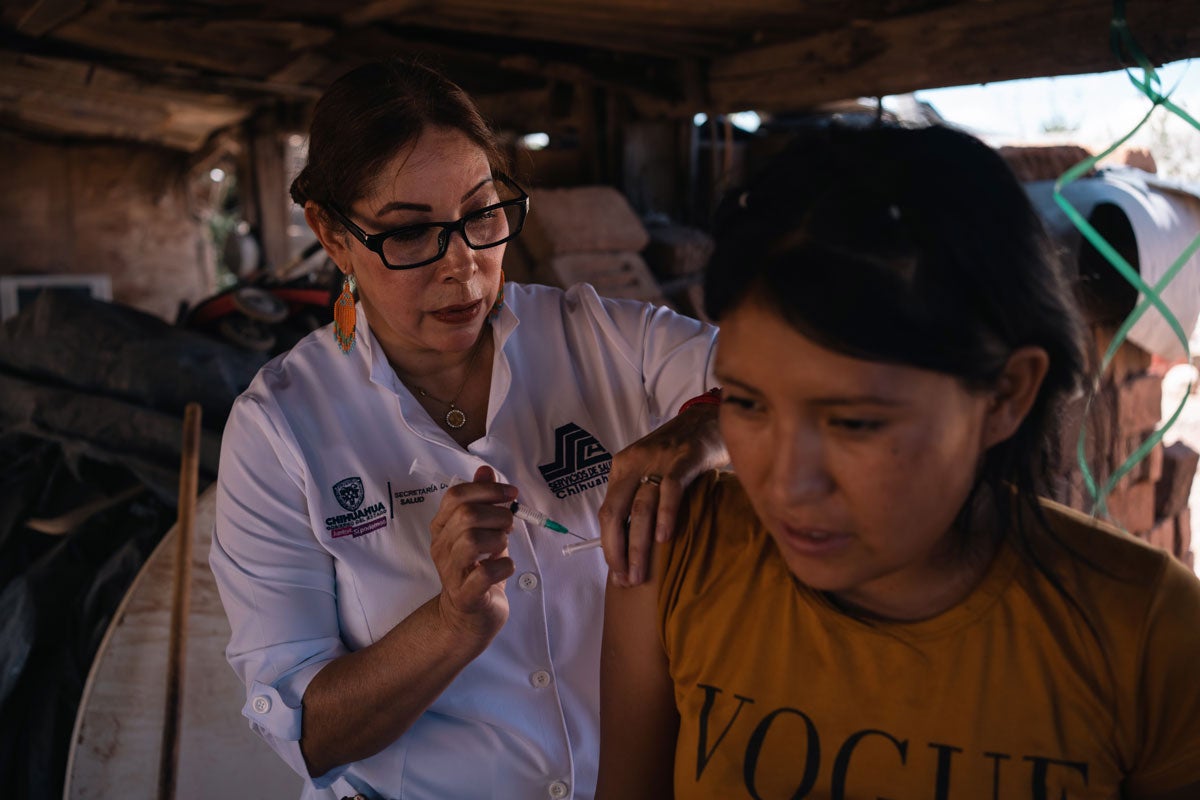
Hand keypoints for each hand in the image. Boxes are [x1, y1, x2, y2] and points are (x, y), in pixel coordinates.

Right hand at [429, 465, 517, 641]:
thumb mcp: (481, 531)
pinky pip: (485, 574)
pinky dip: (503, 566)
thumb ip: (482, 501)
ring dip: (498, 538)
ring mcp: (451, 573)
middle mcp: (442, 548)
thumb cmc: (477, 569)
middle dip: (497, 514)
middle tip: (509, 525)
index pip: (456, 496)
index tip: (511, 494)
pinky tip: (506, 566)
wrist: (467, 617)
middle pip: (465, 515)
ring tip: (503, 546)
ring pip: (470, 541)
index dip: (487, 489)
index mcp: (443, 528)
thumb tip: (485, 470)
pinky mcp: (466, 596)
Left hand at [598, 402, 727, 586]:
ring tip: (641, 573)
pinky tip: (665, 540)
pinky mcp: (684, 458)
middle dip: (617, 551)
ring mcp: (659, 460)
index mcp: (621, 467)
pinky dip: (666, 516)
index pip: (607, 512)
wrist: (708, 418)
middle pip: (616, 513)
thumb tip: (630, 543)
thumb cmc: (680, 453)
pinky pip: (671, 490)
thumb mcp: (649, 470)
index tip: (618, 573)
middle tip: (626, 580)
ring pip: (641, 508)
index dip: (608, 546)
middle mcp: (634, 463)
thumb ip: (638, 497)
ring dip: (639, 545)